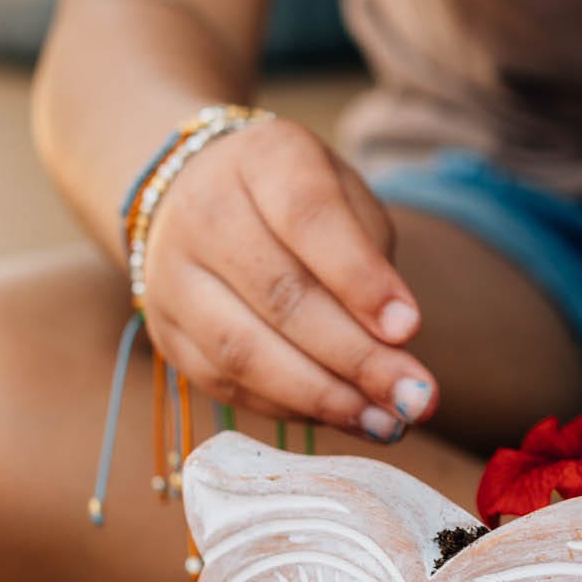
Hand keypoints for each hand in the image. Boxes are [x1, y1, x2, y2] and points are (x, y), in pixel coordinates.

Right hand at [140, 117, 437, 438]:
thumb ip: (369, 257)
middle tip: (415, 397)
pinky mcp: (166, 334)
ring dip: (322, 396)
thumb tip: (396, 343)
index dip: (359, 278)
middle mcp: (202, 213)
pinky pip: (226, 384)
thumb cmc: (296, 199)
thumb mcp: (342, 194)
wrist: (195, 193)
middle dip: (356, 357)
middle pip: (280, 295)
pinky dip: (290, 408)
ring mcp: (171, 277)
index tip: (410, 329)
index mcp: (260, 159)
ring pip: (243, 350)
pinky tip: (342, 417)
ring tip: (384, 422)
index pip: (307, 218)